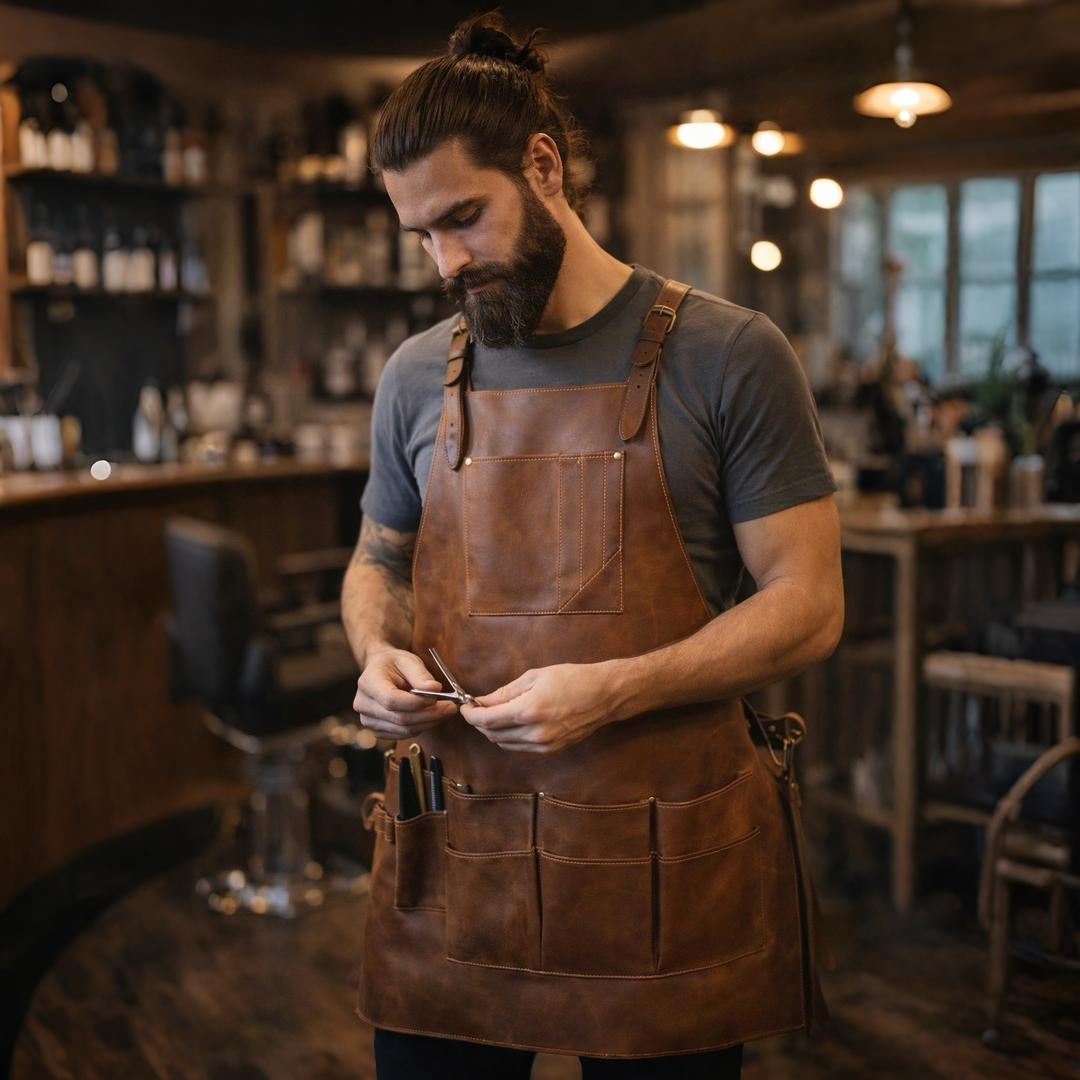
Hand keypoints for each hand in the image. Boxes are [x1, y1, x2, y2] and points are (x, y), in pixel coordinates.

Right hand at [353, 647, 457, 739]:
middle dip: (429, 715)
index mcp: (368, 683)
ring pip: (404, 729)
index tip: (437, 698)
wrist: (381, 671)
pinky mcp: (378, 730)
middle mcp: (364, 704)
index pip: (391, 700)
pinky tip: (431, 716)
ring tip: (445, 711)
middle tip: (451, 707)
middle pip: (400, 718)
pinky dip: (421, 727)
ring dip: (428, 723)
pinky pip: (403, 734)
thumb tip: (435, 689)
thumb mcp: (408, 660)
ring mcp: (368, 720)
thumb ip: (421, 675)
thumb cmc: (394, 664)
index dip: (416, 702)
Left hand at [460, 663, 616, 753]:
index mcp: (529, 710)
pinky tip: (510, 723)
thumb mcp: (535, 676)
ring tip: (492, 714)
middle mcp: (535, 732)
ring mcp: (544, 744)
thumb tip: (483, 701)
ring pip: (504, 743)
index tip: (464, 707)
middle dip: (479, 722)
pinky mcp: (551, 750)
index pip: (487, 719)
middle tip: (476, 708)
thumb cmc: (573, 678)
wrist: (604, 695)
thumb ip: (506, 692)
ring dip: (493, 731)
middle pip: (492, 734)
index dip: (470, 715)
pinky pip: (520, 747)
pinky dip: (509, 737)